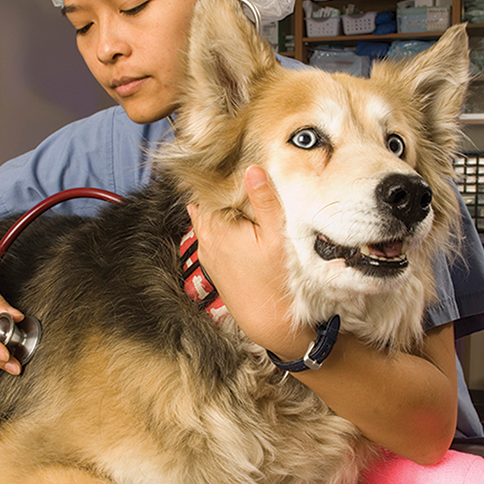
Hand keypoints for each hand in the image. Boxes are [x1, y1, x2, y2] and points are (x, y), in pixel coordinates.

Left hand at [188, 166, 312, 358]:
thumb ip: (264, 201)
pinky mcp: (214, 266)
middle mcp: (205, 239)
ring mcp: (208, 254)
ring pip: (208, 221)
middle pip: (206, 204)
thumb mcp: (277, 236)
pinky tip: (240, 224)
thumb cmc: (275, 280)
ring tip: (241, 197)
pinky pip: (213, 237)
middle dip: (220, 191)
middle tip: (240, 175)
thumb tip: (253, 169)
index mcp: (216, 227)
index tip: (233, 161)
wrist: (269, 322)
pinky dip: (223, 227)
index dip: (218, 175)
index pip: (206, 190)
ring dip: (222, 210)